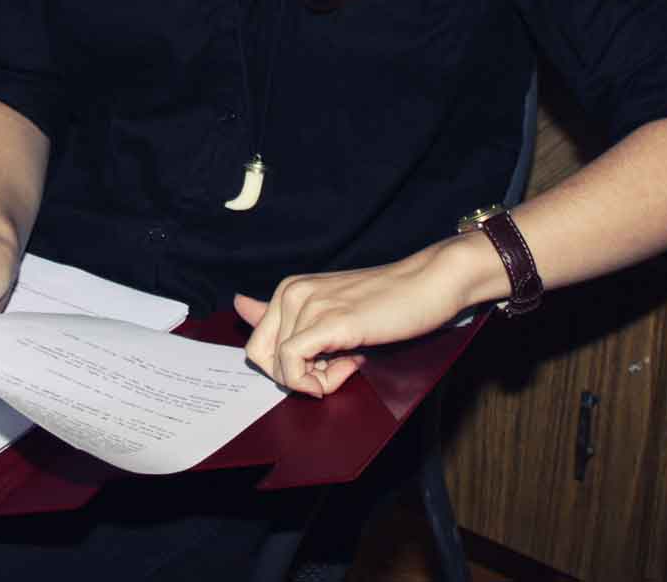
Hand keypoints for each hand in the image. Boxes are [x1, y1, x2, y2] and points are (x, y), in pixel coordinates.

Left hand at [234, 236, 489, 395]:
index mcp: (288, 290)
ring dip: (318, 378)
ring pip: (281, 367)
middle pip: (260, 358)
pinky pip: (292, 365)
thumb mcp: (330, 312)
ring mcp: (308, 305)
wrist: (428, 284)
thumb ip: (286, 316)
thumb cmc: (386, 303)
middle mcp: (291, 293)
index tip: (321, 363)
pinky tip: (346, 369)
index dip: (286, 367)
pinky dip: (313, 382)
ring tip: (353, 358)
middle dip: (293, 376)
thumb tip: (238, 304)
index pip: (257, 344)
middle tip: (335, 367)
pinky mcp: (328, 322)